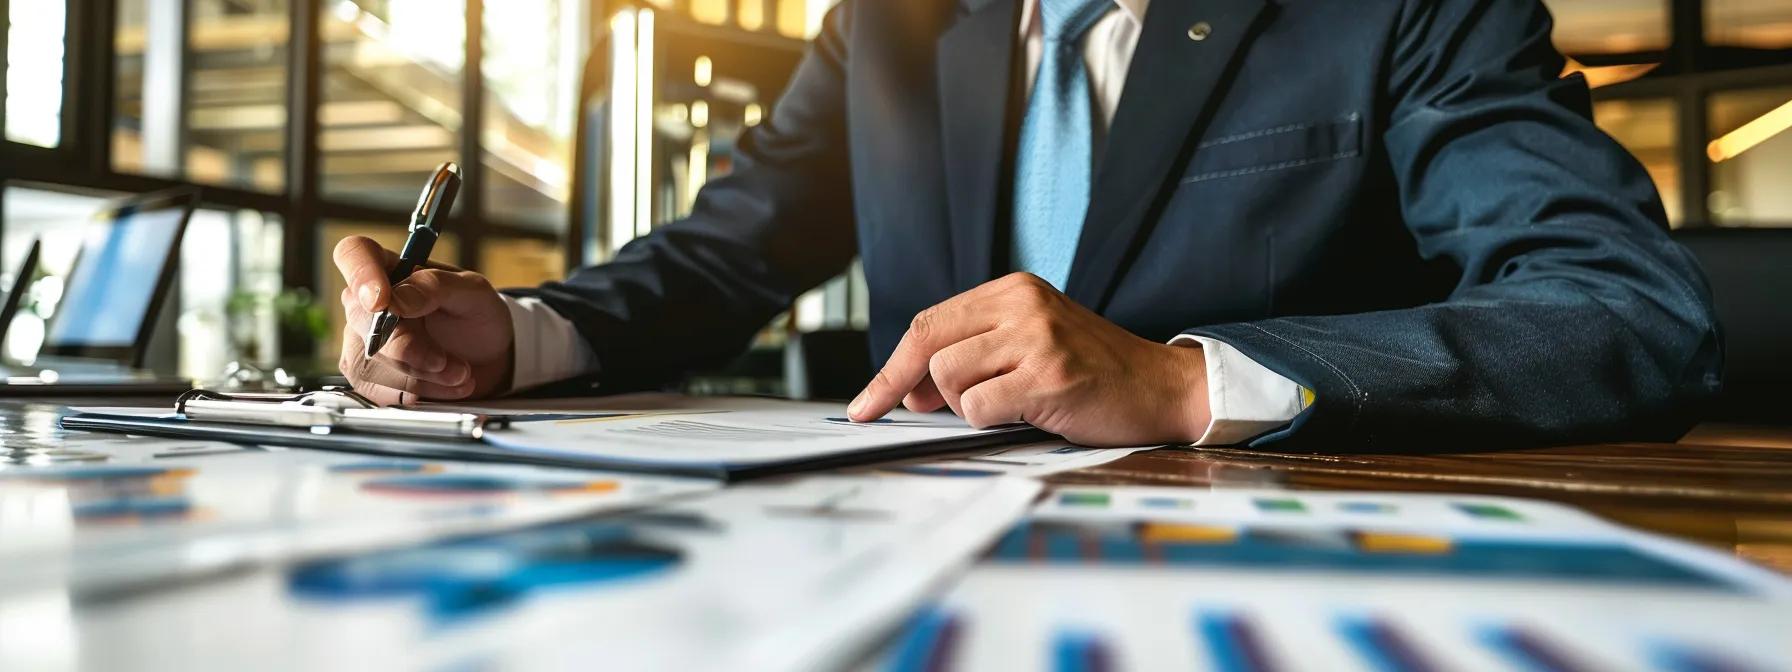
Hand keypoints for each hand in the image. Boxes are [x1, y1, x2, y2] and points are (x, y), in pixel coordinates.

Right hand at [333, 236, 514, 404]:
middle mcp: (367, 301)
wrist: (487, 359)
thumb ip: (437, 287)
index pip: (354, 254)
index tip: (381, 300)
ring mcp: (361, 339)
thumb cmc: (476, 317)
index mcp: (390, 267)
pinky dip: (420, 392)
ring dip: (423, 375)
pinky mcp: (366, 374)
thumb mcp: (473, 293)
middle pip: (363, 320)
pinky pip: (379, 389)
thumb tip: (398, 298)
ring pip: (372, 362)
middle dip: (410, 348)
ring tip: (460, 373)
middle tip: (447, 360)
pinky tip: (446, 385)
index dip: (361, 273)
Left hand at [846, 273, 1210, 445]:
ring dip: (971, 407)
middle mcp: (1022, 303)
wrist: (1161, 387)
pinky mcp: (1049, 374)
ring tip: (1015, 403)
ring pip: (950, 380)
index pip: (929, 323)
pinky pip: (979, 408)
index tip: (867, 405)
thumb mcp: (1028, 345)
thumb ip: (971, 357)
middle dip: (922, 391)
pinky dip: (993, 422)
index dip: (891, 369)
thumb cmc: (1091, 372)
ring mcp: (1036, 336)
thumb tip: (907, 391)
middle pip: (930, 349)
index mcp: (1012, 289)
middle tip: (945, 411)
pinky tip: (1030, 413)